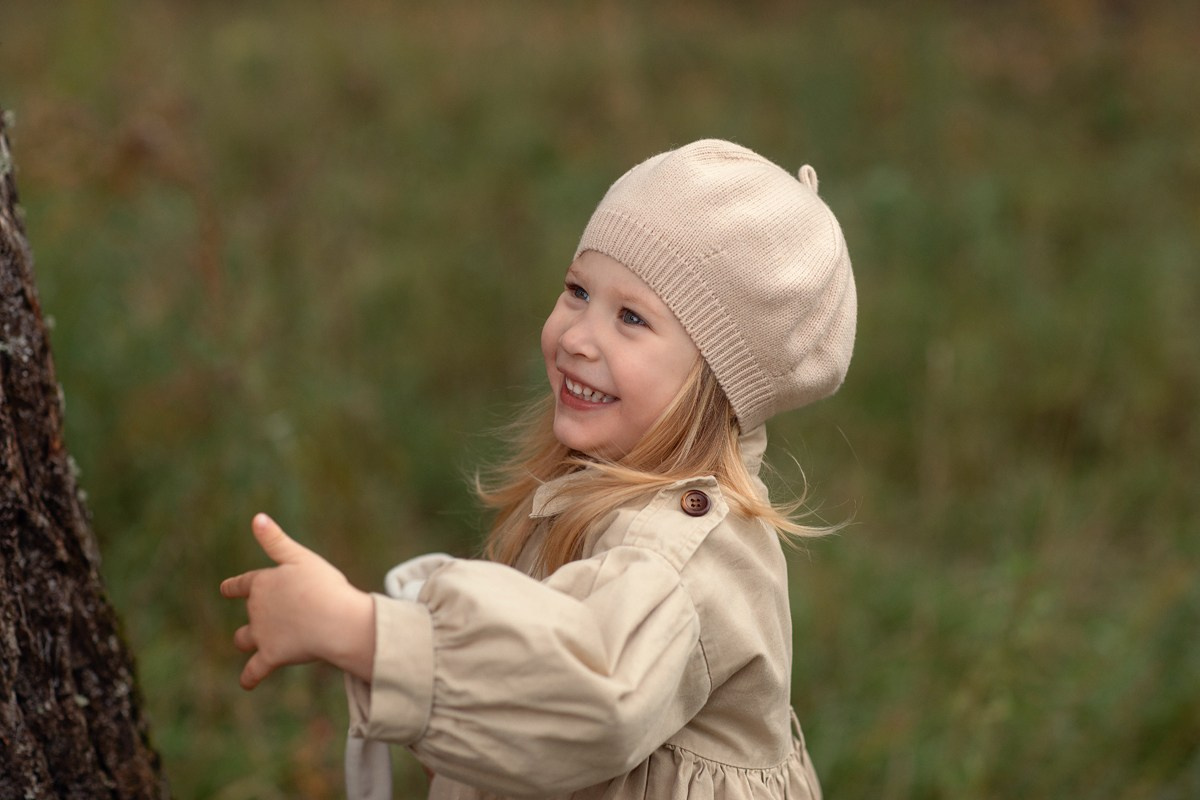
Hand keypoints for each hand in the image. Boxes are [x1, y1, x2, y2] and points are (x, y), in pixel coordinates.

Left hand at [220, 513, 375, 689]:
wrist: (334, 621)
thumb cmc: (324, 585)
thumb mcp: (301, 558)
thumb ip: (276, 541)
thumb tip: (256, 518)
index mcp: (263, 583)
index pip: (242, 584)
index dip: (234, 586)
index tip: (225, 589)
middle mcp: (257, 608)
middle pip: (249, 613)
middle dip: (254, 615)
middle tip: (269, 618)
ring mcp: (261, 633)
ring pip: (244, 639)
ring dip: (246, 640)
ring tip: (249, 644)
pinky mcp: (270, 656)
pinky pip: (254, 670)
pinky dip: (249, 677)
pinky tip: (246, 683)